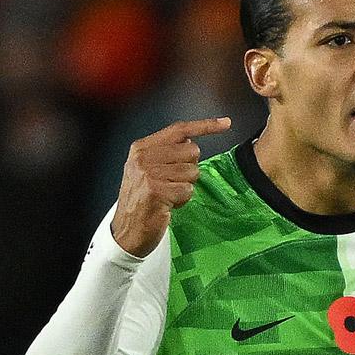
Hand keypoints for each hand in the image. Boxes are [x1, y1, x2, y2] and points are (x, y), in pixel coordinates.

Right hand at [111, 117, 230, 256]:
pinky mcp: (155, 191)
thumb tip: (192, 142)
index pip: (179, 130)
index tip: (227, 123)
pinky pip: (188, 190)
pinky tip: (168, 205)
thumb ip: (167, 153)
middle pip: (192, 151)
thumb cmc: (143, 200)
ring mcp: (148, 174)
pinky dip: (183, 200)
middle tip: (172, 183)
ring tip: (167, 195)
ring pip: (192, 172)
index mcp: (141, 148)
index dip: (205, 125)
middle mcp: (143, 157)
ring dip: (185, 187)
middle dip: (190, 169)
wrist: (127, 231)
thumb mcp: (148, 170)